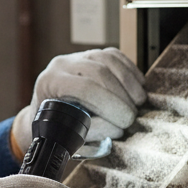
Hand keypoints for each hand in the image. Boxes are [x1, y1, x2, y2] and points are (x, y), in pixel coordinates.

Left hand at [11, 48, 146, 153]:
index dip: (109, 104)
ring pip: (108, 60)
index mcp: (50, 83)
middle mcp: (61, 65)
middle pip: (99, 72)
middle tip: (132, 116)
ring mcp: (77, 56)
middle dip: (121, 96)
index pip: (85, 88)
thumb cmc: (57, 127)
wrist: (48, 114)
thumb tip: (117, 128)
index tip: (125, 122)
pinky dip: (130, 71)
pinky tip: (139, 86)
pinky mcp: (91, 54)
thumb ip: (92, 130)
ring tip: (139, 102)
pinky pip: (115, 56)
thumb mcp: (68, 133)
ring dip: (129, 82)